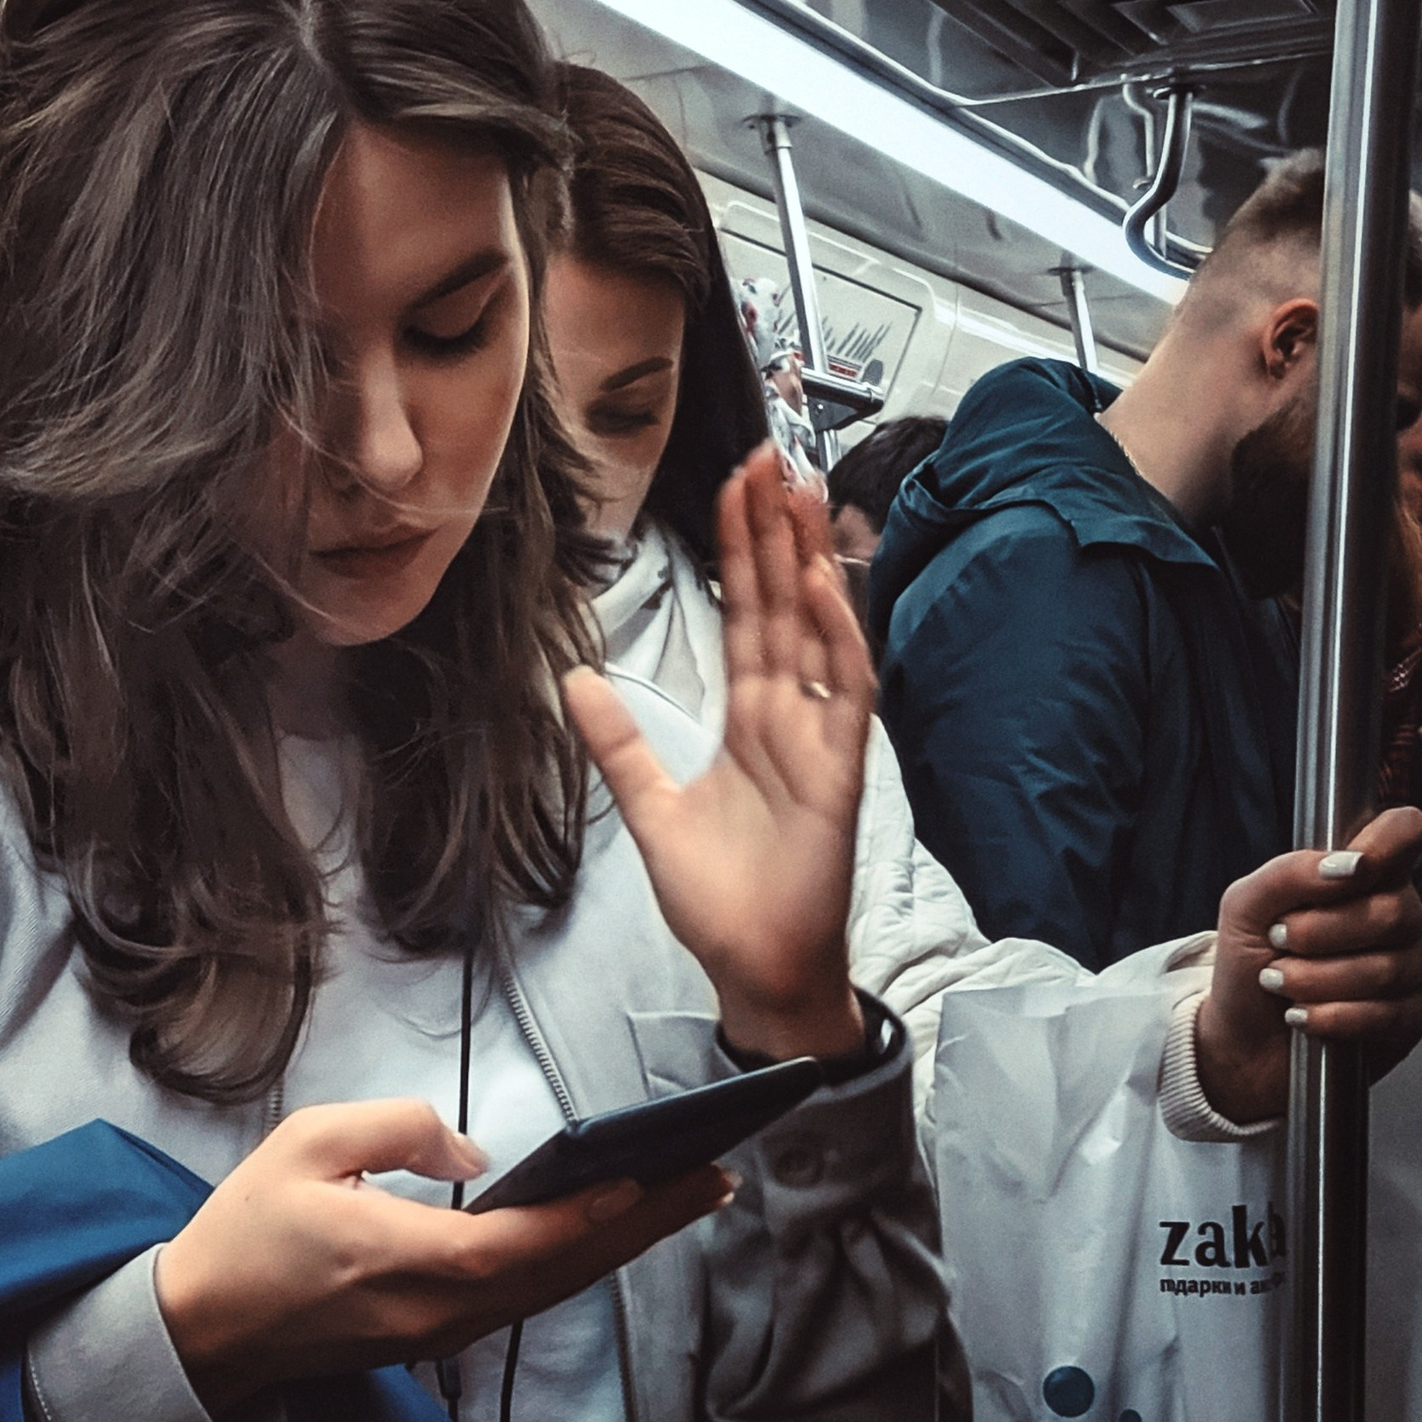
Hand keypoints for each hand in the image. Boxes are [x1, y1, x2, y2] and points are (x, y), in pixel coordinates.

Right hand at [156, 1096, 730, 1412]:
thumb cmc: (246, 1232)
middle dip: (644, 1225)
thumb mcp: (305, 1144)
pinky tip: (616, 1231)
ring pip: (553, 1290)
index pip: (515, 1245)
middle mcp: (431, 1313)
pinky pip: (527, 1299)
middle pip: (560, 1273)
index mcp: (396, 1262)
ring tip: (688, 1197)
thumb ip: (400, 1130)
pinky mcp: (435, 1338)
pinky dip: (581, 1262)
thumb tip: (477, 1151)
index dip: (586, 1214)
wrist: (202, 1330)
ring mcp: (437, 1335)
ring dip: (626, 1244)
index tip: (650, 1177)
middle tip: (713, 1177)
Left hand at [566, 443, 868, 1060]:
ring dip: (812, 563)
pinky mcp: (841, 772)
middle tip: (772, 455)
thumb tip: (575, 682)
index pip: (749, 616)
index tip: (737, 485)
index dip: (743, 550)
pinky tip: (823, 585)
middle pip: (786, 605)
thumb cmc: (720, 899)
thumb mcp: (649, 808)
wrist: (756, 967)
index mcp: (749, 721)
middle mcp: (790, 718)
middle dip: (779, 531)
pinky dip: (838, 637)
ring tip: (801, 493)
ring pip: (820, 631)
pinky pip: (847, 690)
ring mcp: (820, 740)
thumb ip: (619, 743)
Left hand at [1191, 808, 1421, 1126]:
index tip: (1347, 871)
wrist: (1238, 1036)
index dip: (1384, 845)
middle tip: (1280, 943)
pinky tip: (1302, 1016)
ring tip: (1280, 983)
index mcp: (1366, 875)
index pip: (1404, 831)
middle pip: (1394, 911)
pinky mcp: (1411, 1017)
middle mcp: (1400, 916)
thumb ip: (1288, 873)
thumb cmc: (1248, 963)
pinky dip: (1331, 1017)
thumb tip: (1345, 864)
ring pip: (1387, 968)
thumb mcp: (1245, 907)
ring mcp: (1411, 966)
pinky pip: (1388, 1014)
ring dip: (1315, 980)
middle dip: (1320, 932)